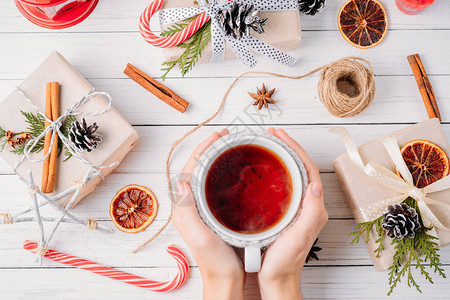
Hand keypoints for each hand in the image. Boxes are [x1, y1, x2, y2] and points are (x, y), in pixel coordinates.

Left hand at [173, 129, 244, 299]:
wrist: (224, 279)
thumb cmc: (214, 261)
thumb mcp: (199, 236)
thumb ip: (186, 210)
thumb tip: (180, 179)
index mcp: (184, 208)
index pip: (188, 168)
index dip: (202, 149)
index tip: (217, 136)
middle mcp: (189, 205)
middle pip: (195, 168)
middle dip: (208, 149)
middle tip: (224, 136)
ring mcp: (200, 209)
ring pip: (204, 174)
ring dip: (214, 158)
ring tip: (228, 146)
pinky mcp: (212, 213)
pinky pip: (213, 185)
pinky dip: (221, 172)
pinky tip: (233, 171)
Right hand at [258, 128, 327, 299]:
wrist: (277, 279)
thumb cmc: (287, 262)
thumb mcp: (299, 236)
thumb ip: (311, 212)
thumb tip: (315, 184)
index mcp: (314, 207)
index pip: (308, 169)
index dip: (296, 150)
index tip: (280, 137)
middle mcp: (308, 205)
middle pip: (301, 168)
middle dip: (289, 148)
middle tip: (273, 135)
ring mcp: (297, 208)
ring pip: (292, 175)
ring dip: (283, 157)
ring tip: (269, 145)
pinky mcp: (286, 213)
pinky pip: (284, 185)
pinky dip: (275, 172)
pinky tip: (263, 171)